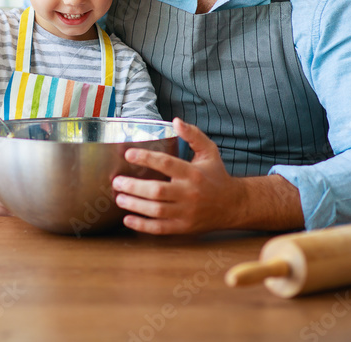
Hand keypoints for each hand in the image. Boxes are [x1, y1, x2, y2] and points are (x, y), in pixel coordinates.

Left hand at [111, 118, 243, 234]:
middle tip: (116, 181)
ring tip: (119, 197)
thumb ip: (193, 135)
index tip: (128, 154)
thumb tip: (175, 121)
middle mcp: (189, 193)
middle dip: (134, 186)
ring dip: (135, 205)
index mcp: (193, 173)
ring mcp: (186, 212)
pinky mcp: (183, 227)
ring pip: (156, 211)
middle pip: (157, 191)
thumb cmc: (216, 175)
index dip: (146, 158)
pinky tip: (128, 219)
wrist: (233, 205)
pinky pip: (160, 229)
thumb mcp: (209, 152)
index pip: (166, 164)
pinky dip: (142, 226)